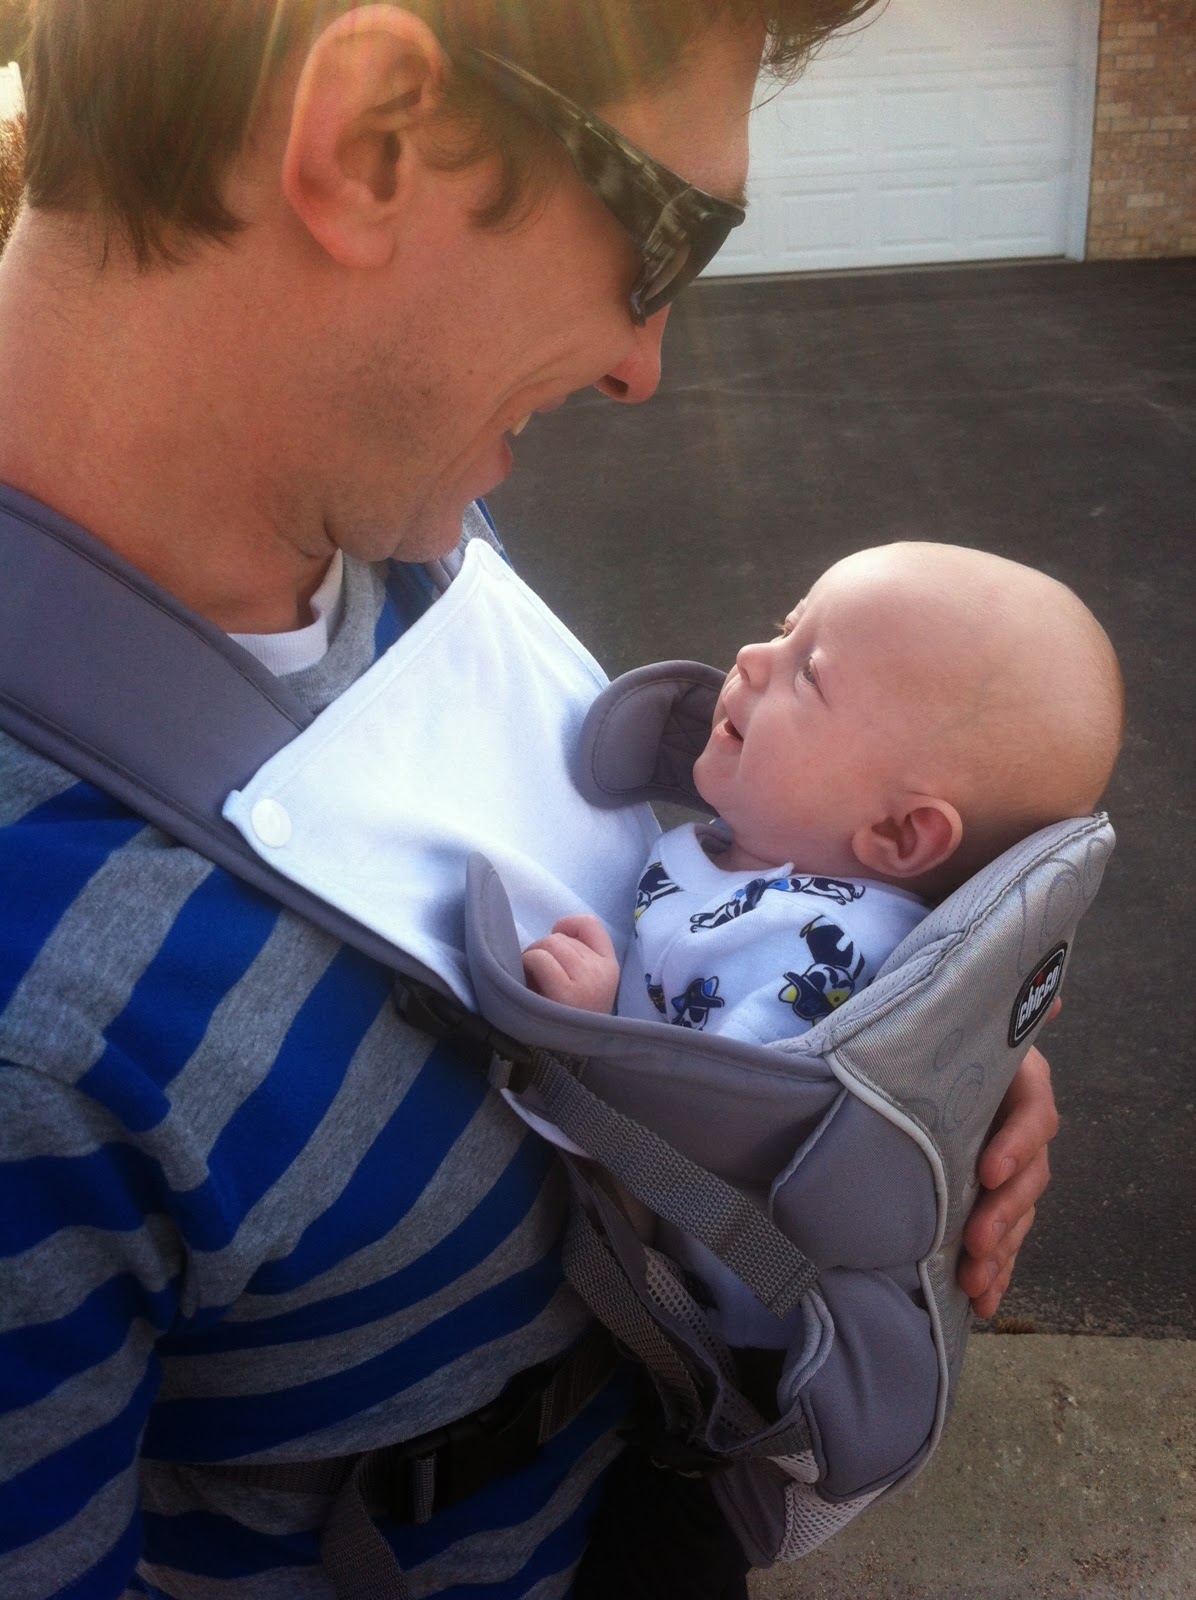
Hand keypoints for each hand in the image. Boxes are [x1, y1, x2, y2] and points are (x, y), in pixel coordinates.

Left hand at [522, 915, 619, 1013]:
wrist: (568, 1058)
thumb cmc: (565, 1018)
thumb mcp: (583, 985)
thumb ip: (577, 958)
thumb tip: (554, 933)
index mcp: (610, 967)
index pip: (590, 924)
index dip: (567, 926)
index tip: (553, 946)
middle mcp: (602, 971)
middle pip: (561, 937)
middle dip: (543, 950)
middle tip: (536, 974)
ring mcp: (586, 980)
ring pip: (549, 943)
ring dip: (532, 956)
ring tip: (531, 978)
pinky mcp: (566, 992)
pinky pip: (540, 958)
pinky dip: (528, 963)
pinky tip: (527, 980)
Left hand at [959, 1036, 1059, 1317]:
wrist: (931, 1065)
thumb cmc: (944, 1040)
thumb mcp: (959, 1024)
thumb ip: (985, 1013)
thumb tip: (1051, 993)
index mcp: (1022, 1084)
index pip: (1034, 1116)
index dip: (1016, 1144)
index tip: (989, 1170)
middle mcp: (1023, 1130)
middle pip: (1030, 1177)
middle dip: (1004, 1213)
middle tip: (977, 1242)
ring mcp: (1014, 1171)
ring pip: (1019, 1216)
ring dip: (1002, 1253)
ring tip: (975, 1285)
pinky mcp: (996, 1202)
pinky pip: (1005, 1242)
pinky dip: (996, 1273)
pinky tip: (983, 1304)